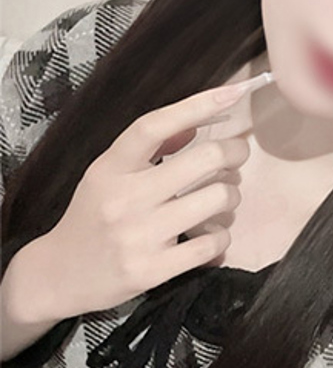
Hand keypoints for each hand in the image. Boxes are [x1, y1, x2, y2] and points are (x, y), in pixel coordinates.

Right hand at [36, 81, 254, 318]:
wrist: (59, 274)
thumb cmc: (90, 216)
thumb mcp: (108, 174)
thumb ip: (150, 147)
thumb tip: (196, 121)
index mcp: (111, 168)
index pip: (155, 126)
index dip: (197, 105)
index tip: (232, 92)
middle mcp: (125, 198)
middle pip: (204, 159)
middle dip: (235, 152)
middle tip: (238, 155)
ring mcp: (139, 236)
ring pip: (218, 199)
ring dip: (232, 195)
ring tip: (223, 197)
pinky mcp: (153, 270)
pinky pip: (213, 243)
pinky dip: (222, 235)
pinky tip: (212, 232)